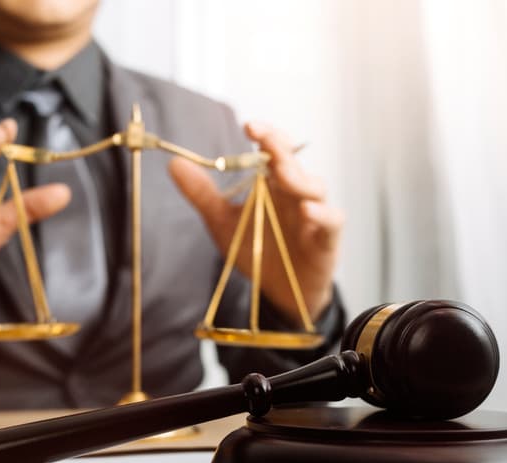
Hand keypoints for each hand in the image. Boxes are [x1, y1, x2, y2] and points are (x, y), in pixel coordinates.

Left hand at [169, 122, 342, 323]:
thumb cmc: (258, 250)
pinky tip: (307, 210)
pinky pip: (331, 221)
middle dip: (280, 148)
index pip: (274, 150)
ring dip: (299, 179)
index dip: (266, 135)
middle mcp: (296, 194)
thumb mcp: (223, 222)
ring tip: (281, 174)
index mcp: (273, 185)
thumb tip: (174, 164)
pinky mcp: (326, 240)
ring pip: (315, 188)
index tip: (249, 126)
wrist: (280, 292)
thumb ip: (202, 194)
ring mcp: (314, 215)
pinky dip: (320, 214)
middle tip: (264, 138)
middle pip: (293, 163)